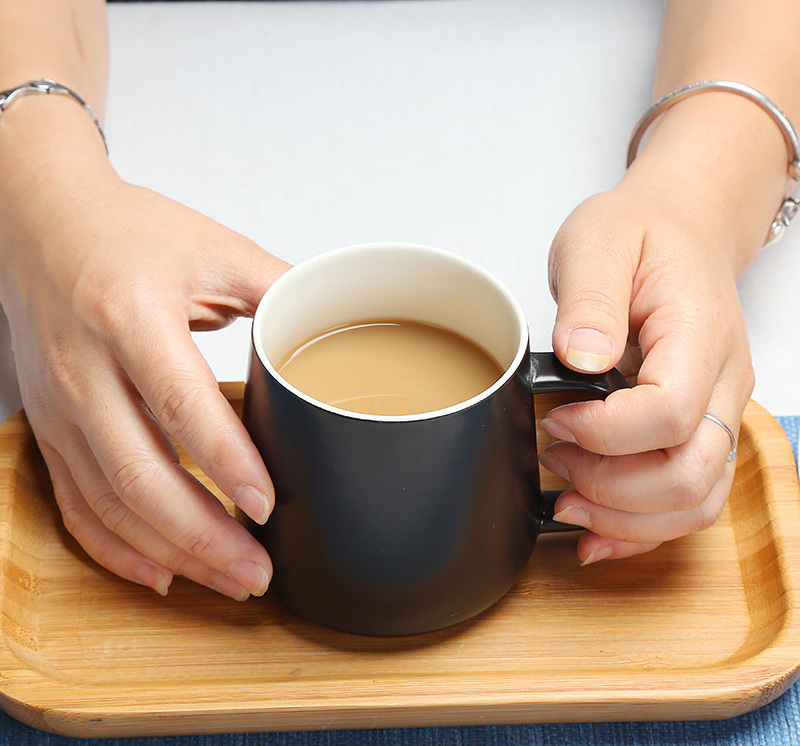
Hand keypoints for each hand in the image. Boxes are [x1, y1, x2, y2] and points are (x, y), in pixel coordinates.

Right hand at [0, 162, 289, 598]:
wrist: (38, 223)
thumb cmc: (124, 232)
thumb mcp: (213, 248)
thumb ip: (278, 287)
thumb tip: (337, 322)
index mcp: (130, 318)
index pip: (180, 405)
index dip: (226, 462)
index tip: (267, 505)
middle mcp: (85, 370)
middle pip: (141, 476)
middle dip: (204, 536)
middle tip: (258, 571)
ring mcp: (59, 407)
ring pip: (110, 503)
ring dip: (170, 553)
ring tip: (227, 580)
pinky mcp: (48, 427)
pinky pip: (75, 504)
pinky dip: (115, 547)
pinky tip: (158, 571)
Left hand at [540, 184, 753, 564]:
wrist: (680, 234)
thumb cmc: (640, 236)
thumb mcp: (599, 241)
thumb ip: (590, 300)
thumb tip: (580, 359)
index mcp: (698, 334)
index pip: (667, 413)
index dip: (603, 434)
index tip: (553, 420)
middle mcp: (720, 383)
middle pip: (688, 473)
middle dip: (611, 486)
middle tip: (553, 461)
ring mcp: (716, 412)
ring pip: (696, 501)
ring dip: (627, 519)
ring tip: (568, 504)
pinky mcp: (700, 431)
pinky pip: (690, 500)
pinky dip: (643, 526)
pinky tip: (599, 529)